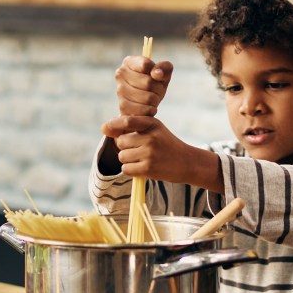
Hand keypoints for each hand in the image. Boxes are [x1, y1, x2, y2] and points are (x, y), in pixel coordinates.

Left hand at [101, 114, 220, 190]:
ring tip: (142, 159)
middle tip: (137, 150)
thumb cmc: (166, 145)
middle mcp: (150, 137)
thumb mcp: (155, 129)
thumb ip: (133, 126)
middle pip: (120, 142)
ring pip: (122, 157)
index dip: (113, 125)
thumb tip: (105, 127)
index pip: (126, 121)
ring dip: (128, 160)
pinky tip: (142, 168)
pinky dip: (130, 170)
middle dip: (124, 147)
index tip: (105, 128)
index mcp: (151, 124)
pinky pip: (126, 169)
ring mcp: (149, 153)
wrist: (187, 162)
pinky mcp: (148, 168)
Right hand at [114, 55, 172, 116]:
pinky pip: (144, 110)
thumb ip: (164, 68)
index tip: (156, 76)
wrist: (144, 103)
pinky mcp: (122, 106)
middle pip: (148, 82)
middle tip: (157, 90)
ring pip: (148, 97)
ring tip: (152, 98)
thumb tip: (157, 74)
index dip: (156, 72)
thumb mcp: (163, 73)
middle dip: (158, 88)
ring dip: (155, 100)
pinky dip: (151, 110)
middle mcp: (121, 73)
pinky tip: (149, 107)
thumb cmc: (154, 83)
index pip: (146, 65)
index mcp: (129, 61)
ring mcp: (120, 90)